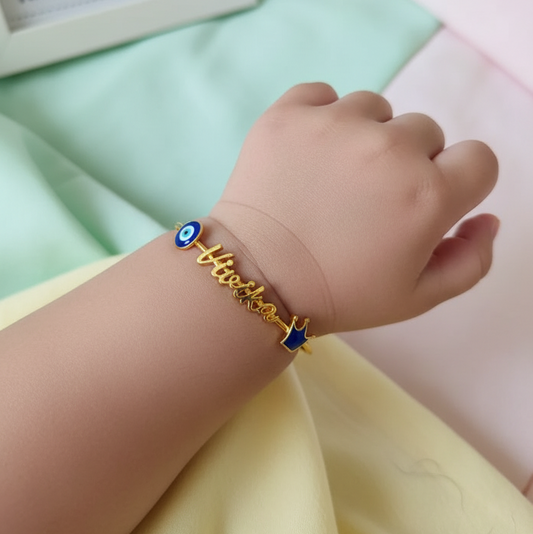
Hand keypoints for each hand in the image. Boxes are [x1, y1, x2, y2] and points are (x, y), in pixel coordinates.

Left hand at [210, 83, 497, 334]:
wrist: (255, 279)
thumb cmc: (337, 294)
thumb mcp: (416, 297)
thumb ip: (470, 260)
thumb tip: (487, 219)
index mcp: (428, 196)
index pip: (478, 159)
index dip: (455, 183)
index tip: (424, 201)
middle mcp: (388, 149)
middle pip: (424, 133)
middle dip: (407, 164)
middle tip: (365, 201)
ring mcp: (335, 125)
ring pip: (374, 110)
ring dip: (363, 137)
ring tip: (330, 178)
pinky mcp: (288, 114)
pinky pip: (322, 95)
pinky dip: (320, 117)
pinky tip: (306, 154)